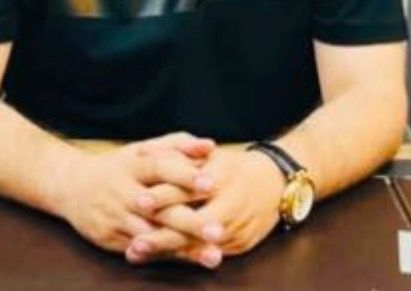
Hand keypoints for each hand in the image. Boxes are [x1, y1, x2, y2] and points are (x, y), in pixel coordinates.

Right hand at [53, 132, 215, 254]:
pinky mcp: (110, 239)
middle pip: (159, 208)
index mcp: (133, 164)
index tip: (211, 184)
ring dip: (183, 247)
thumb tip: (211, 146)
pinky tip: (190, 262)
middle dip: (189, 222)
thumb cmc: (121, 166)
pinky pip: (142, 250)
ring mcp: (116, 217)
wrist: (72, 186)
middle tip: (219, 231)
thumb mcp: (143, 150)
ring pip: (152, 235)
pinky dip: (167, 256)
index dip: (184, 176)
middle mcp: (123, 191)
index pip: (160, 168)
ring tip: (213, 256)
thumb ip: (177, 145)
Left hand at [127, 147, 282, 266]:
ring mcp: (235, 228)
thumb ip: (180, 154)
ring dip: (166, 250)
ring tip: (137, 252)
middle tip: (133, 242)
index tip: (138, 201)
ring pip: (198, 243)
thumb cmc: (234, 166)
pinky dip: (184, 256)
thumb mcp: (210, 155)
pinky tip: (161, 259)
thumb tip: (144, 151)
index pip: (188, 187)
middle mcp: (229, 204)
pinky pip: (209, 252)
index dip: (163, 195)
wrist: (276, 182)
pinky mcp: (239, 245)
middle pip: (191, 222)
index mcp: (221, 176)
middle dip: (161, 235)